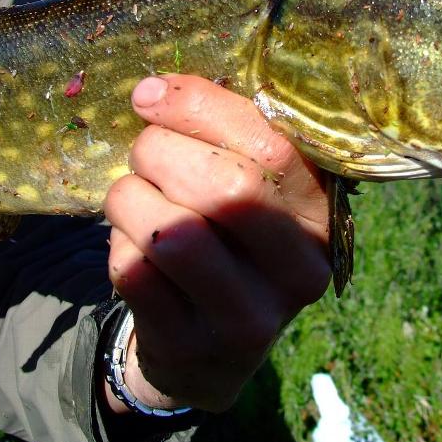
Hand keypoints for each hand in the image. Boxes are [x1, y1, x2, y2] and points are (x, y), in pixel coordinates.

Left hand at [103, 74, 331, 412]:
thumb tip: (155, 91)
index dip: (202, 107)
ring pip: (173, 232)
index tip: (151, 94)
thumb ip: (227, 139)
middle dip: (161, 152)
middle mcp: (300, 271)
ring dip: (130, 198)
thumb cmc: (228, 242)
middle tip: (143, 152)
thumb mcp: (253, 193)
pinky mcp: (191, 344)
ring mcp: (247, 317)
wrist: (209, 351)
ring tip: (131, 197)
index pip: (275, 146)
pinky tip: (132, 242)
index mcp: (323, 217)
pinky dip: (118, 242)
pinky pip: (135, 272)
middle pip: (227, 188)